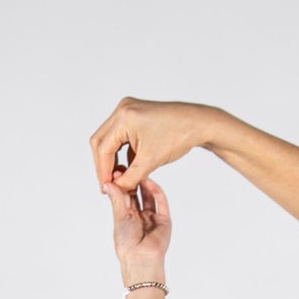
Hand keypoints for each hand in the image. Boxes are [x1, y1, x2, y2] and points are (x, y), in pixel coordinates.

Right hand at [90, 98, 211, 193]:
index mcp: (124, 118)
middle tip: (108, 184)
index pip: (103, 148)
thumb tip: (114, 189)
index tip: (105, 188)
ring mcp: (128, 111)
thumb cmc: (178, 136)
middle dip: (103, 165)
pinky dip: (122, 153)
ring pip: (110, 140)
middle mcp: (123, 110)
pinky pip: (121, 137)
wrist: (197, 124)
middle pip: (101, 141)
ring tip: (118, 179)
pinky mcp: (134, 116)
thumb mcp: (150, 162)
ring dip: (112, 159)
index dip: (102, 171)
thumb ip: (130, 177)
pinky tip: (127, 169)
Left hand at [107, 175, 170, 282]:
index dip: (121, 184)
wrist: (141, 259)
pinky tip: (148, 181)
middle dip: (132, 181)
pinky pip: (161, 202)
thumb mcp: (119, 217)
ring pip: (149, 196)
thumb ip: (117, 199)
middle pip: (137, 194)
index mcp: (127, 218)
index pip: (124, 197)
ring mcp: (153, 218)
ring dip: (144, 183)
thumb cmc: (127, 244)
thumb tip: (108, 183)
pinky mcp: (164, 220)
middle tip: (127, 166)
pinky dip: (156, 190)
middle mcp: (140, 217)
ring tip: (138, 170)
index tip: (116, 170)